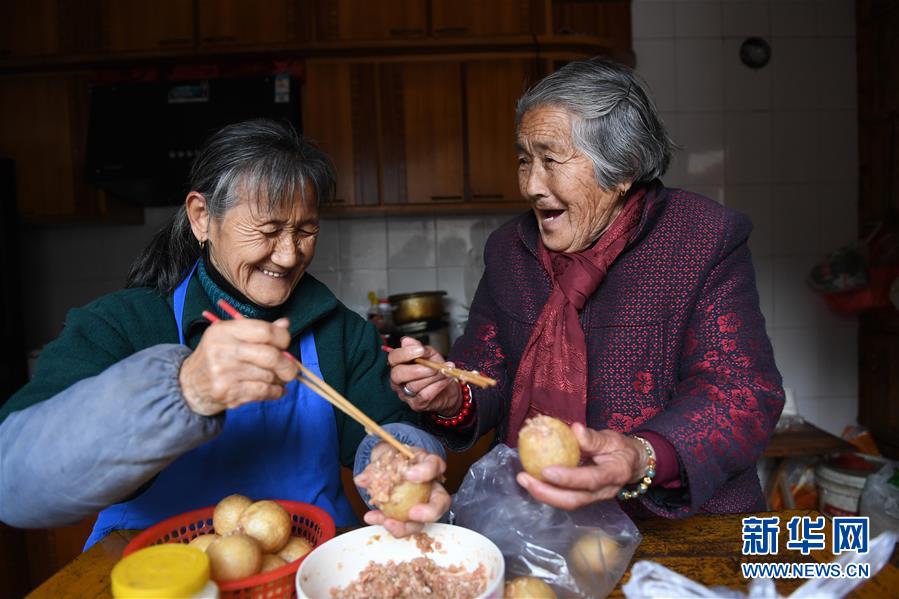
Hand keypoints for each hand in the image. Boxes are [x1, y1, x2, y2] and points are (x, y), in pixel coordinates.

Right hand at [178, 317, 297, 415]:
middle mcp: (223, 349)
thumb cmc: (216, 358)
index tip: (285, 344)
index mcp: (225, 331)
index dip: (282, 338)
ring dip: (279, 380)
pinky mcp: (227, 392)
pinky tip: (275, 390)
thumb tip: (285, 324)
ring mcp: (224, 372)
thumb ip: (259, 331)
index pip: (263, 330)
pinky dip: (275, 392)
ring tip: (278, 380)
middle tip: (291, 369)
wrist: (189, 385)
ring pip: (268, 375)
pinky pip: (262, 391)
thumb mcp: (231, 337)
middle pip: (269, 355)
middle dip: (287, 365)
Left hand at [355, 444, 450, 537]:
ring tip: (387, 523)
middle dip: (429, 512)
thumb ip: (374, 467)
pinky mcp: (411, 517)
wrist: (387, 465)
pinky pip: (404, 525)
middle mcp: (432, 487)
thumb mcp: (384, 455)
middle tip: (412, 513)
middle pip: (441, 502)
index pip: (435, 465)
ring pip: (424, 522)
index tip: (408, 474)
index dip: (425, 472)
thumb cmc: (393, 458)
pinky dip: (388, 524)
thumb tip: (362, 480)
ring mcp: (423, 504)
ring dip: (405, 526)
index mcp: (429, 465)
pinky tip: (372, 518)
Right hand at [387, 337, 461, 415]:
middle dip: (417, 369)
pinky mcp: (416, 404)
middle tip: (433, 366)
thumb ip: (419, 348)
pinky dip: (437, 385)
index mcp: (398, 365)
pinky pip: (425, 395)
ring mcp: (405, 394)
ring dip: (432, 377)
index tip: (421, 350)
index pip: (393, 358)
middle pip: (398, 374)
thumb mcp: (430, 355)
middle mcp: (398, 381)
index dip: (405, 353)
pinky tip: (445, 380)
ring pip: (414, 385)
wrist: (448, 388)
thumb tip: (406, 341)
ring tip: (444, 371)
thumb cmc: (436, 370)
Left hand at [515, 424, 649, 509]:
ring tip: (523, 479)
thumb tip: (575, 429)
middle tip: (524, 478)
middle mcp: (604, 492)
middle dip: (546, 493)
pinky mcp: (584, 497)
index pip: (590, 480)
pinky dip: (547, 491)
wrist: (632, 464)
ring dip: (542, 494)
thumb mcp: (612, 438)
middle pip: (574, 500)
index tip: (545, 470)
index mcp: (614, 474)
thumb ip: (594, 438)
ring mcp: (594, 498)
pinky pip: (564, 498)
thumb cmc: (621, 448)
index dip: (568, 478)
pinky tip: (531, 480)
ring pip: (567, 503)